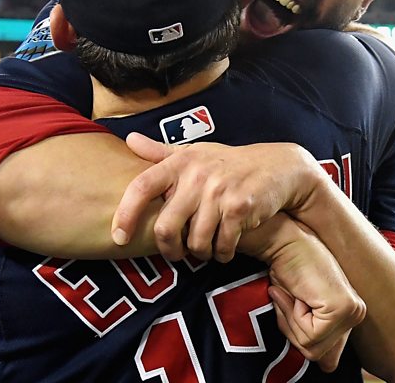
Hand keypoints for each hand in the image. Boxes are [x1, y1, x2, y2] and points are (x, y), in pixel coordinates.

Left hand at [113, 133, 326, 261]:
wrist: (277, 167)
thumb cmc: (228, 163)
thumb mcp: (195, 153)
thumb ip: (160, 152)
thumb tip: (128, 139)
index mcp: (180, 161)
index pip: (142, 187)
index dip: (125, 213)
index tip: (117, 237)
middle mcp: (196, 175)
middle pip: (165, 226)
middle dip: (168, 249)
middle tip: (175, 254)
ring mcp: (219, 191)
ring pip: (195, 241)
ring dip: (199, 253)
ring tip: (204, 249)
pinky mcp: (240, 208)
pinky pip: (221, 245)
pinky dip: (221, 254)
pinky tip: (224, 249)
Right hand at [263, 225, 365, 370]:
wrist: (284, 241)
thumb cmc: (286, 269)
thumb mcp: (297, 309)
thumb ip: (312, 336)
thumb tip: (326, 366)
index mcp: (350, 315)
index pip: (325, 355)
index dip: (298, 334)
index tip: (294, 304)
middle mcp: (357, 314)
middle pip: (317, 354)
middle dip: (292, 329)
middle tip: (290, 297)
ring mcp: (353, 311)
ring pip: (312, 346)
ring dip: (292, 320)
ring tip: (294, 293)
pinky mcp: (343, 308)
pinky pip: (311, 334)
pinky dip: (293, 315)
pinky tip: (297, 292)